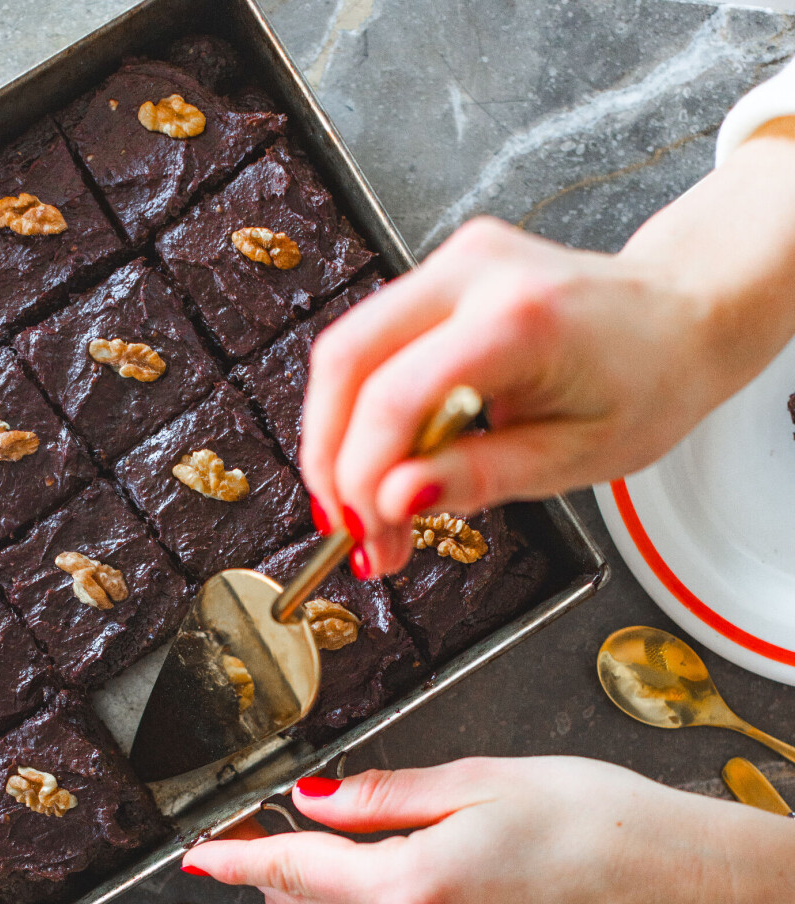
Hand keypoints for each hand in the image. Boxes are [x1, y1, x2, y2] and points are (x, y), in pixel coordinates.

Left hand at [184, 757, 794, 903]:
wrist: (674, 875)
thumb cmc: (591, 816)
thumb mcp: (475, 779)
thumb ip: (381, 797)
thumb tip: (312, 798)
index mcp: (412, 881)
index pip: (296, 870)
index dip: (238, 858)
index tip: (199, 852)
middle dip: (268, 884)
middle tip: (256, 844)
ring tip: (294, 893)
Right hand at [301, 132, 794, 575]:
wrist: (683, 318)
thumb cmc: (647, 384)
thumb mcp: (573, 457)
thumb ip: (477, 477)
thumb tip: (395, 500)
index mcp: (519, 317)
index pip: (396, 395)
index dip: (361, 474)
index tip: (366, 533)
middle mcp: (476, 270)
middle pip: (346, 359)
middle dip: (330, 455)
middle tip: (348, 527)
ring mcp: (454, 260)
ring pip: (348, 349)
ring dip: (341, 437)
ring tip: (368, 508)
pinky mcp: (444, 273)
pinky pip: (374, 342)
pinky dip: (365, 410)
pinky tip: (387, 461)